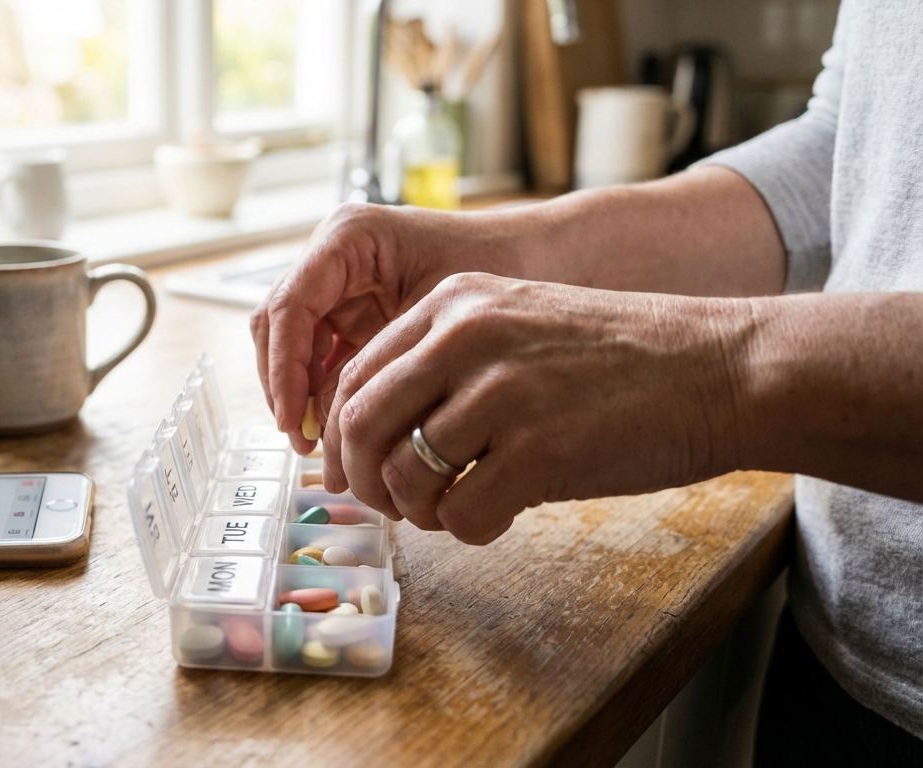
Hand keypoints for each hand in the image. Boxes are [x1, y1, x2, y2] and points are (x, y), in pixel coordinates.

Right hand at [251, 203, 526, 453]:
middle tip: (306, 442)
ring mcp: (340, 284)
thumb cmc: (504, 272)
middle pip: (277, 326)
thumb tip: (332, 432)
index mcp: (349, 237)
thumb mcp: (438, 319)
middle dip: (284, 386)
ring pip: (290, 346)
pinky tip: (343, 433)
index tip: (294, 420)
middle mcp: (333, 255)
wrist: (546, 259)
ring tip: (322, 448)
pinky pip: (320, 357)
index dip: (283, 368)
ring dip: (299, 395)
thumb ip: (382, 366)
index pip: (289, 306)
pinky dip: (323, 394)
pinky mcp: (353, 312)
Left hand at [323, 272, 750, 543]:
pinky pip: (460, 514)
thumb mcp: (517, 326)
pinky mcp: (539, 449)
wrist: (723, 369)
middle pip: (359, 424)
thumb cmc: (621, 361)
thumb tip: (373, 439)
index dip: (341, 437)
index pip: (354, 376)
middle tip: (390, 505)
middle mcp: (465, 336)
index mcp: (452, 302)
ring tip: (454, 509)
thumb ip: (444, 366)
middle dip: (362, 480)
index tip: (354, 471)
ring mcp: (501, 390)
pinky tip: (499, 518)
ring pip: (403, 475)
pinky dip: (468, 531)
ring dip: (418, 511)